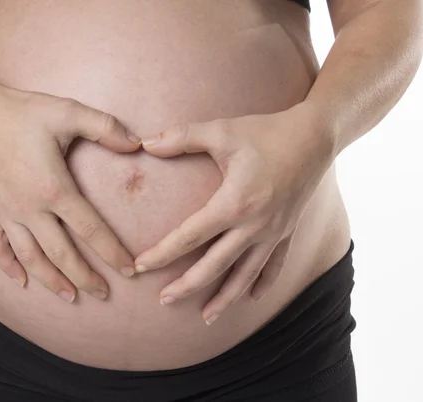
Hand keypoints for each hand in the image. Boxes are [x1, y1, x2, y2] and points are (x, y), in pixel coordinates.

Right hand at [0, 80, 140, 302]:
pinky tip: (20, 282)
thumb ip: (106, 127)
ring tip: (69, 296)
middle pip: (62, 253)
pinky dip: (8, 266)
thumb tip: (138, 143)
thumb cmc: (22, 112)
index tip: (129, 270)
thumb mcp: (68, 112)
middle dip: (85, 277)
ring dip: (51, 280)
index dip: (112, 252)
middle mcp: (30, 208)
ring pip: (31, 257)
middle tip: (103, 294)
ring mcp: (7, 213)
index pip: (90, 229)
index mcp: (54, 188)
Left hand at [134, 104, 333, 323]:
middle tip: (164, 300)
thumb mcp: (221, 130)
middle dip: (187, 285)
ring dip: (225, 298)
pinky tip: (251, 298)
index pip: (189, 236)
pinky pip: (274, 266)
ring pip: (245, 275)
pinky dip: (262, 284)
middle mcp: (253, 226)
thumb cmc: (266, 132)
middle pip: (214, 266)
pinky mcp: (287, 231)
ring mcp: (273, 232)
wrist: (316, 136)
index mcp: (233, 204)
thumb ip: (181, 137)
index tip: (140, 266)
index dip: (162, 253)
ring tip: (206, 317)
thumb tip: (145, 143)